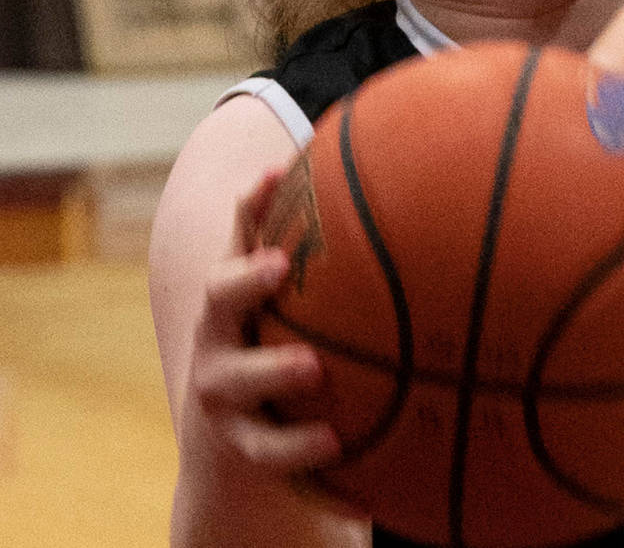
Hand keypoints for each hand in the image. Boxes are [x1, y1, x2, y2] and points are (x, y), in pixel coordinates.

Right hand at [189, 169, 340, 472]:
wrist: (236, 447)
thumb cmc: (280, 347)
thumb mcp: (294, 304)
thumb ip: (331, 255)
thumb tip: (404, 178)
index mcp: (237, 295)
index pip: (238, 238)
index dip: (250, 206)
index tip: (274, 174)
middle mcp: (219, 336)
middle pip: (219, 298)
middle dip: (245, 278)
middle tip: (280, 265)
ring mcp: (223, 391)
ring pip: (235, 377)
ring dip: (269, 369)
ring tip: (311, 366)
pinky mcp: (242, 442)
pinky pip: (268, 447)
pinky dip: (297, 446)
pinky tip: (334, 443)